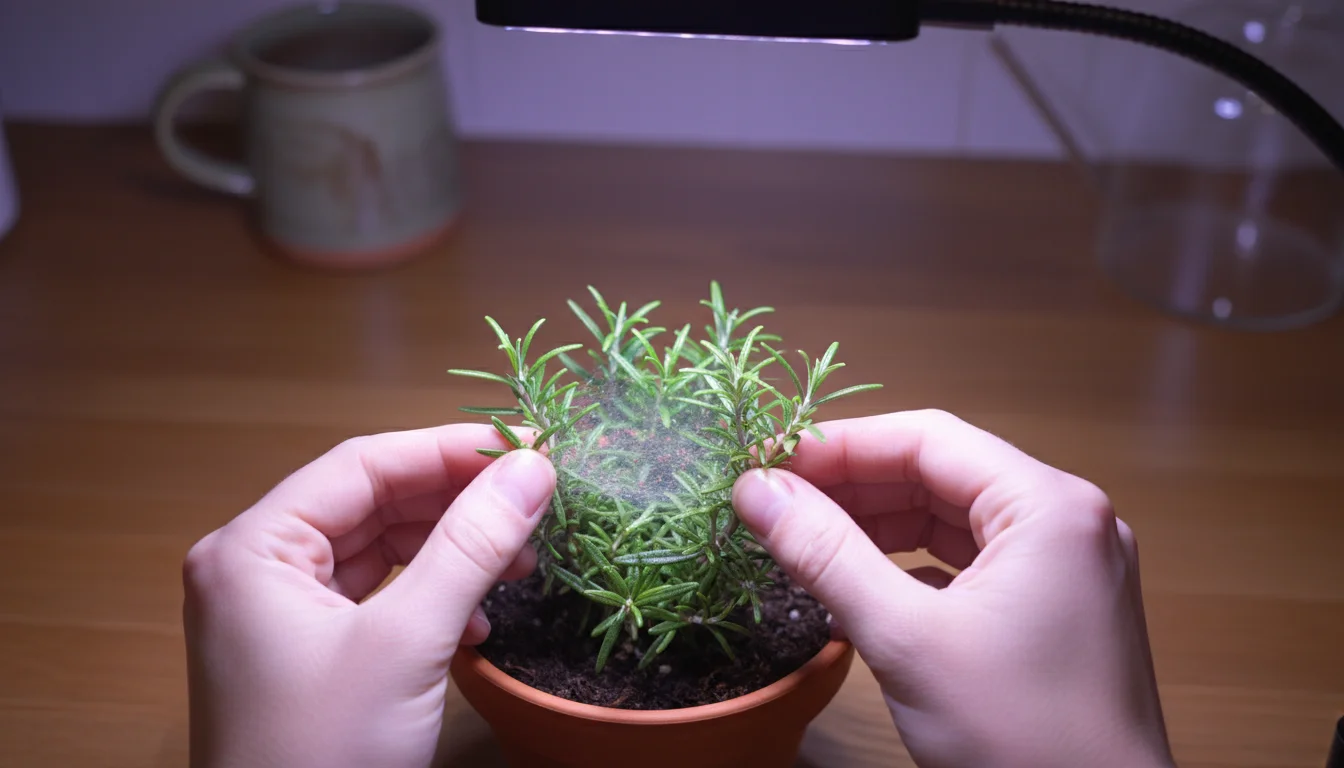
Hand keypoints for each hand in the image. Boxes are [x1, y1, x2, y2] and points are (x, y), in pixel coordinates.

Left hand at [182, 424, 555, 767]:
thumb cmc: (324, 757)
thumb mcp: (407, 643)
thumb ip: (471, 546)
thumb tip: (534, 466)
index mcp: (252, 548)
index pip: (364, 464)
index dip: (453, 449)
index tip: (533, 445)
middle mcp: (256, 568)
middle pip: (374, 503)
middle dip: (459, 503)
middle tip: (539, 501)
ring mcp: (278, 615)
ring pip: (382, 550)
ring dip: (453, 551)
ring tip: (521, 562)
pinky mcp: (307, 655)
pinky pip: (378, 598)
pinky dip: (432, 598)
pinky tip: (478, 621)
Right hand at [731, 410, 1174, 767]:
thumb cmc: (1019, 738)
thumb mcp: (906, 639)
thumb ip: (825, 553)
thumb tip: (754, 488)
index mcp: (1049, 506)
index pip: (928, 439)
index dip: (839, 446)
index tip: (767, 464)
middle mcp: (1068, 521)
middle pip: (941, 473)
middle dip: (854, 486)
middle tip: (773, 504)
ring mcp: (1067, 567)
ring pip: (953, 519)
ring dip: (878, 525)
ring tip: (804, 540)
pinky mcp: (1057, 610)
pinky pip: (971, 562)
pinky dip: (911, 564)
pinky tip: (860, 581)